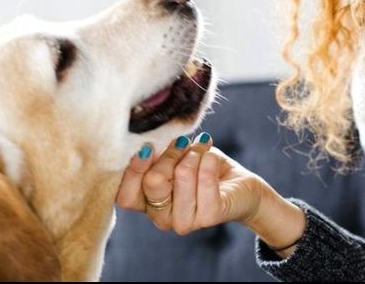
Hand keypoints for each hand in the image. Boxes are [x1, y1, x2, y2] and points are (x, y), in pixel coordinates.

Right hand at [116, 133, 267, 234]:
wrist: (240, 185)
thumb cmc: (201, 167)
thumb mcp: (173, 156)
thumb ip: (157, 154)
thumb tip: (145, 143)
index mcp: (145, 203)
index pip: (124, 196)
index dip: (133, 170)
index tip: (147, 146)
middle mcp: (160, 217)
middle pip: (152, 181)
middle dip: (170, 153)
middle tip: (183, 142)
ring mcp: (183, 222)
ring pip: (181, 176)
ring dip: (193, 155)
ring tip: (202, 151)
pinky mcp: (208, 217)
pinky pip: (205, 179)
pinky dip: (209, 160)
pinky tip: (212, 157)